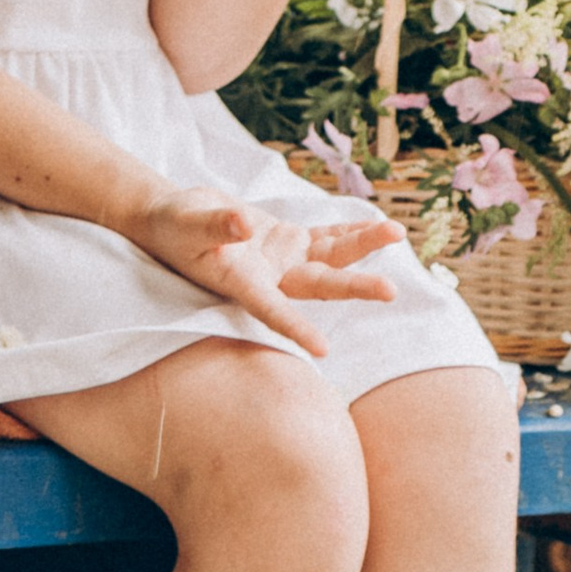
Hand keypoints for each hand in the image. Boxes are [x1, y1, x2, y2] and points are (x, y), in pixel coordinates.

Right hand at [128, 186, 399, 354]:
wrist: (173, 221)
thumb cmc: (174, 227)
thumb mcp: (188, 222)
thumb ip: (215, 225)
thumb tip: (244, 225)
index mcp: (240, 283)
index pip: (271, 310)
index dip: (295, 328)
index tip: (322, 350)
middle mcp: (269, 279)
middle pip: (318, 286)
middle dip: (354, 286)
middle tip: (390, 290)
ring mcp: (283, 261)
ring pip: (330, 257)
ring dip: (362, 246)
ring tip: (397, 233)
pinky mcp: (288, 241)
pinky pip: (324, 237)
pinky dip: (348, 231)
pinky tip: (377, 227)